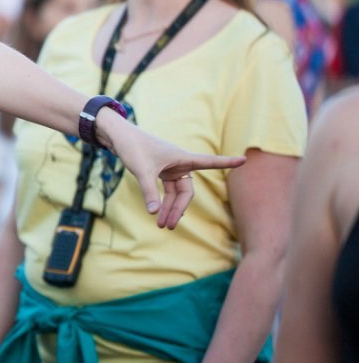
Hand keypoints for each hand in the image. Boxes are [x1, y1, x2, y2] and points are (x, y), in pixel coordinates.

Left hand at [99, 112, 245, 228]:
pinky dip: (163, 202)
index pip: (209, 162)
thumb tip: (154, 213)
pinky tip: (159, 214)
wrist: (118, 136)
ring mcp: (170, 168)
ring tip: (162, 225)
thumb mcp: (142, 170)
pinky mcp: (160, 171)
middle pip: (187, 191)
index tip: (245, 159)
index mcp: (182, 157)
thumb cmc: (132, 147)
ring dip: (170, 208)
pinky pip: (167, 190)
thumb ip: (150, 192)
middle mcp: (180, 163)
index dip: (227, 162)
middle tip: (168, 226)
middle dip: (179, 209)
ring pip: (176, 193)